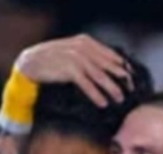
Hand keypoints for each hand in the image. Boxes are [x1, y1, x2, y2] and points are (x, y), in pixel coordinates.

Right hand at [16, 35, 132, 106]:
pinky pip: (87, 84)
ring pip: (100, 75)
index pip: (110, 54)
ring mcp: (76, 58)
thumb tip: (108, 68)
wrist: (31, 63)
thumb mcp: (72, 53)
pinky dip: (96, 94)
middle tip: (130, 89)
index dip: (122, 67)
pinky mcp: (69, 70)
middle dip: (120, 78)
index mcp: (85, 42)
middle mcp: (82, 47)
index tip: (131, 78)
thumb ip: (88, 57)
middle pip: (108, 65)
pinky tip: (102, 103)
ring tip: (119, 98)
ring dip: (111, 88)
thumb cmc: (52, 61)